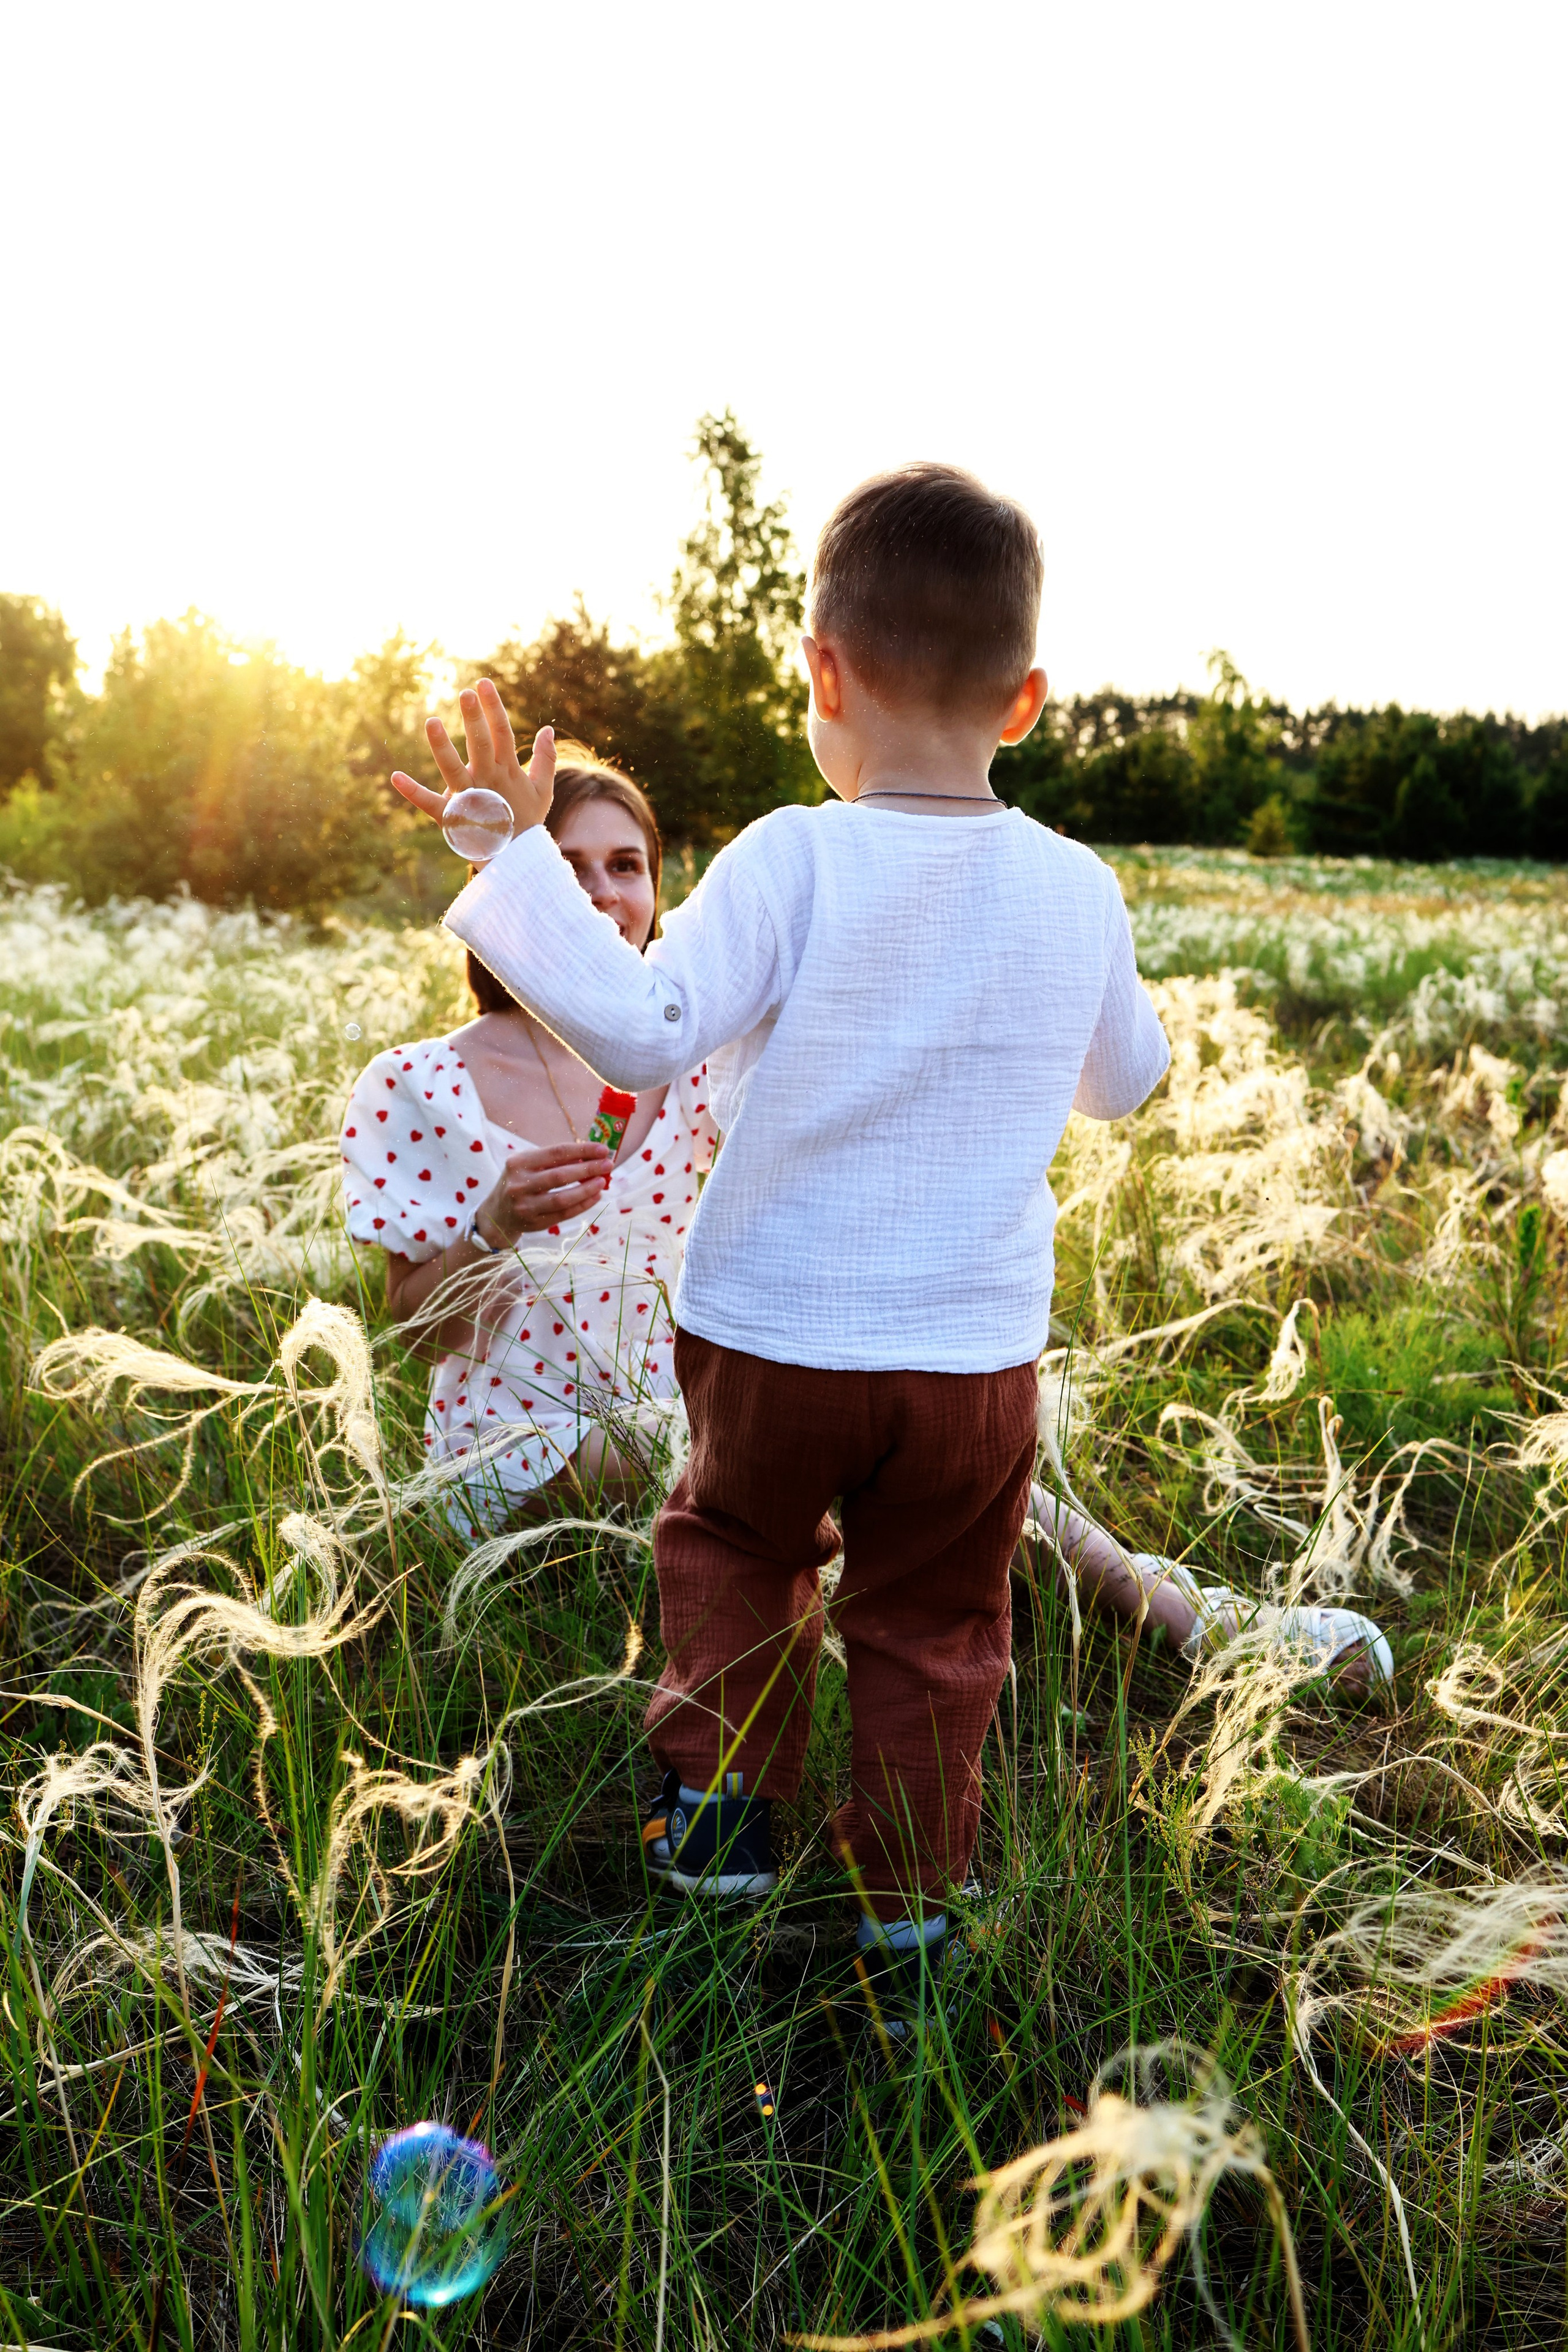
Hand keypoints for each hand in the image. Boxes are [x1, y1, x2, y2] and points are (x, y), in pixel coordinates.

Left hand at [390, 677, 555, 833]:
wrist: (517, 861)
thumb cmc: (526, 822)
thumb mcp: (542, 790)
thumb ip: (545, 759)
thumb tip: (548, 729)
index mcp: (508, 772)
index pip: (502, 733)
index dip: (494, 708)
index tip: (484, 683)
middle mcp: (488, 781)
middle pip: (481, 744)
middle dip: (474, 718)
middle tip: (466, 693)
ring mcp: (470, 798)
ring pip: (454, 769)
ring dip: (441, 746)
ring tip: (430, 721)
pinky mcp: (452, 817)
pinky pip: (430, 803)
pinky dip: (412, 792)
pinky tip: (395, 776)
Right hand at [476, 1142, 613, 1241]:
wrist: (497, 1215)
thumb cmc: (520, 1183)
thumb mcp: (529, 1166)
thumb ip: (555, 1160)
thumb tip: (590, 1155)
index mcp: (519, 1163)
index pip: (556, 1152)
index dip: (582, 1150)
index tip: (603, 1149)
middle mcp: (519, 1184)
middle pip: (561, 1175)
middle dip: (589, 1169)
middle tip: (609, 1164)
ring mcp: (526, 1206)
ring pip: (563, 1198)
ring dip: (587, 1189)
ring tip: (603, 1181)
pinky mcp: (533, 1223)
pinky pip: (564, 1214)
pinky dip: (583, 1205)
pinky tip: (595, 1196)